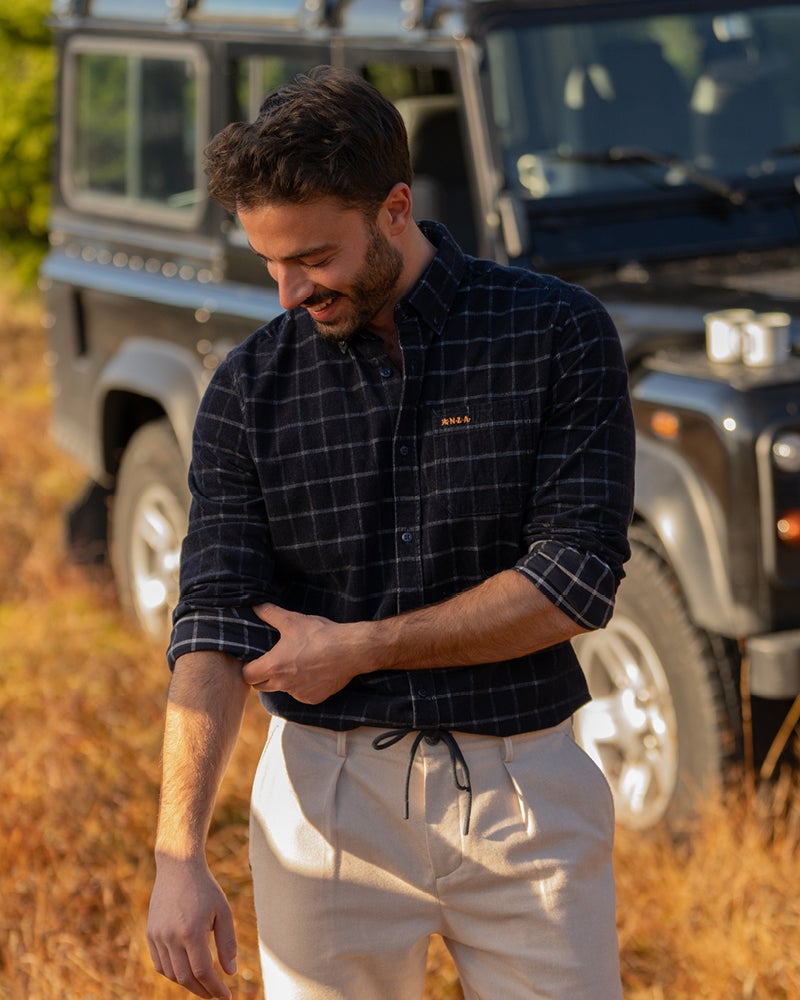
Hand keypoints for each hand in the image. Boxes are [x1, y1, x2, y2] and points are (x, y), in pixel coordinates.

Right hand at [147, 857, 236, 999]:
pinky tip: (186, 971)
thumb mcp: (223, 911)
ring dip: (188, 983)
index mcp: (192, 932)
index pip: (203, 972)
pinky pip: (160, 964)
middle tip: (215, 994)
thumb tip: (230, 972)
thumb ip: (227, 943)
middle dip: (202, 991)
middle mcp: (171, 937)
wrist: (178, 867)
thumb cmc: (205, 888)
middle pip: (186, 977)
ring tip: (203, 983)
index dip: (215, 988)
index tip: (226, 996)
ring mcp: (158, 936)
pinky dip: (173, 973)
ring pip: (171, 973)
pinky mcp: (150, 933)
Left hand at [242, 603, 364, 703]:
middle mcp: (283, 685)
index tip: (254, 660)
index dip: (248, 668)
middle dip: (262, 676)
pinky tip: (312, 671)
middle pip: (261, 686)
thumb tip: (255, 605)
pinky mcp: (313, 698)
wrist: (350, 650)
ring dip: (284, 681)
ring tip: (297, 663)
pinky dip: (302, 686)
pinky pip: (301, 694)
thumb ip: (270, 613)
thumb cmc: (320, 635)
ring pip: (282, 690)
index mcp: (274, 666)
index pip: (247, 676)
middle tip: (272, 661)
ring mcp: (299, 694)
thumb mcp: (292, 620)